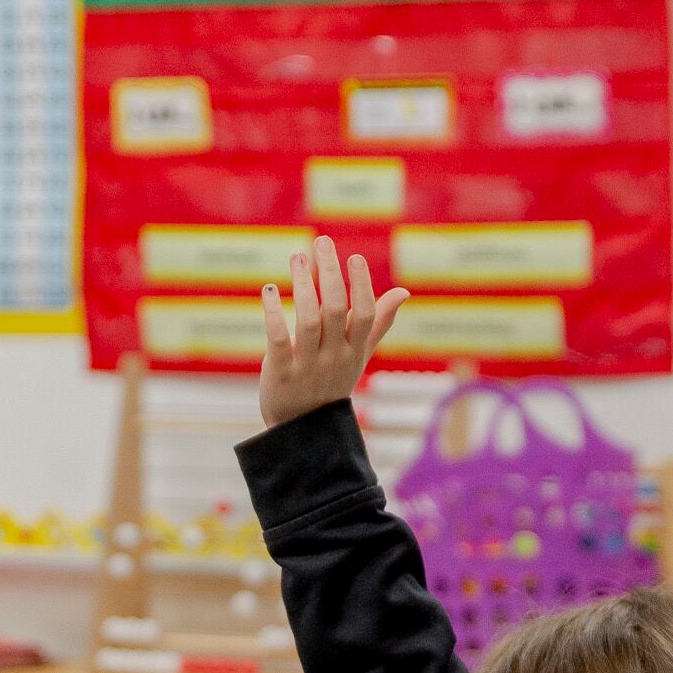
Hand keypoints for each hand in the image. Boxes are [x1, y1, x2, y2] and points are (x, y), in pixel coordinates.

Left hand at [259, 234, 407, 430]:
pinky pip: (277, 339)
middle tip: (321, 242)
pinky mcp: (280, 373)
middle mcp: (334, 357)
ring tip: (297, 257)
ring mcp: (307, 366)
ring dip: (301, 285)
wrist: (303, 430)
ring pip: (307, 320)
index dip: (361, 285)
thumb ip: (378, 323)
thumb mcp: (359, 355)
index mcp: (355, 351)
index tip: (354, 257)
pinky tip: (269, 290)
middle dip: (328, 273)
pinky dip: (273, 313)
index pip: (364, 315)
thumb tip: (404, 293)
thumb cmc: (332, 383)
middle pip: (334, 309)